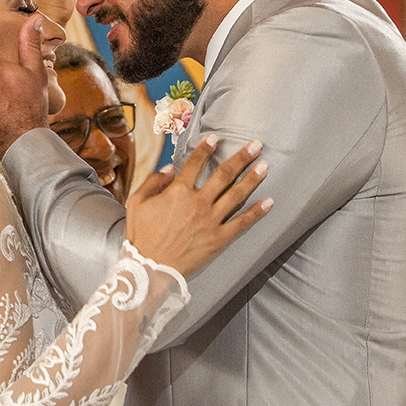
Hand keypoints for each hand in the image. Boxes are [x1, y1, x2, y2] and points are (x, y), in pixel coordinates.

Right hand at [125, 136, 272, 275]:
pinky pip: (241, 223)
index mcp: (178, 192)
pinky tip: (268, 202)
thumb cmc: (141, 235)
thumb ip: (153, 182)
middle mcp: (198, 203)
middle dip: (241, 158)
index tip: (215, 138)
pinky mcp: (218, 239)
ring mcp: (210, 221)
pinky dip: (256, 212)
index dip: (205, 148)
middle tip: (255, 146)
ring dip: (252, 179)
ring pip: (236, 195)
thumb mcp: (137, 202)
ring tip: (264, 166)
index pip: (195, 163)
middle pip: (224, 174)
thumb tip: (170, 169)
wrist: (149, 267)